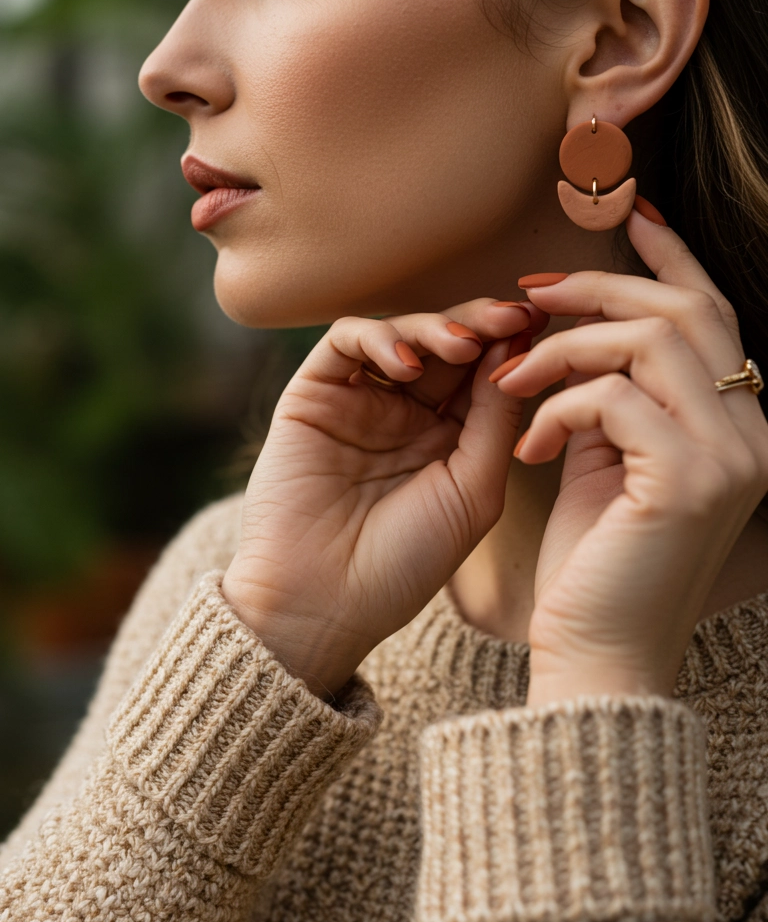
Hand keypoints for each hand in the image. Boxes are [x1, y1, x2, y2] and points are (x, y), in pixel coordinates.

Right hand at [223, 299, 545, 696]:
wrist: (324, 604)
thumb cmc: (405, 563)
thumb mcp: (474, 490)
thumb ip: (496, 419)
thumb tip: (518, 347)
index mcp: (450, 438)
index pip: (486, 371)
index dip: (515, 345)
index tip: (547, 329)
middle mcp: (405, 412)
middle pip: (448, 342)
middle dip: (484, 324)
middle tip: (513, 317)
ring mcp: (358, 401)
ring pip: (402, 332)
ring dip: (437, 328)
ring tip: (463, 346)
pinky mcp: (312, 395)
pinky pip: (346, 343)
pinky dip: (380, 339)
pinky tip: (407, 366)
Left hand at [493, 209, 767, 704]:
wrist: (599, 655)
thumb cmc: (595, 564)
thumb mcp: (606, 460)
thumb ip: (612, 395)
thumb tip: (579, 326)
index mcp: (739, 426)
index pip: (713, 315)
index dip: (670, 256)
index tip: (624, 214)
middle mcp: (753, 433)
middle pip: (688, 311)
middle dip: (601, 287)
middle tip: (529, 294)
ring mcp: (732, 456)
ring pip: (652, 340)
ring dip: (567, 346)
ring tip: (512, 381)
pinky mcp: (690, 479)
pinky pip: (615, 397)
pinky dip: (558, 408)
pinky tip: (527, 447)